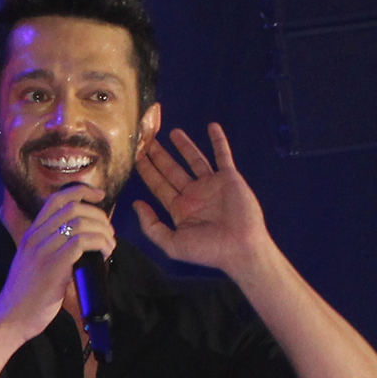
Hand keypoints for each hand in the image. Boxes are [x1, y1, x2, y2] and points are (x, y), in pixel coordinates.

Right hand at [0, 182, 114, 342]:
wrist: (11, 317)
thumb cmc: (26, 295)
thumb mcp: (34, 263)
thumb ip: (51, 249)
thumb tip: (81, 244)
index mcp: (31, 233)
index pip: (56, 199)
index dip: (81, 191)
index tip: (99, 196)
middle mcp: (35, 237)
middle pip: (73, 207)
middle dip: (98, 215)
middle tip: (109, 231)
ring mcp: (43, 250)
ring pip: (79, 223)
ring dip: (102, 231)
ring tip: (110, 245)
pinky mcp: (53, 266)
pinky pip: (81, 242)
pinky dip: (99, 244)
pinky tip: (105, 253)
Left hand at [132, 123, 272, 277]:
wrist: (240, 248)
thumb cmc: (207, 250)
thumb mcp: (172, 244)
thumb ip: (151, 225)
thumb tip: (136, 205)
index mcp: (180, 209)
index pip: (159, 185)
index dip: (147, 170)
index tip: (136, 155)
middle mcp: (194, 194)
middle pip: (172, 170)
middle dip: (159, 156)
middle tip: (146, 140)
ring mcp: (211, 185)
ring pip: (194, 159)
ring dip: (184, 146)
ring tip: (172, 132)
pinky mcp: (229, 178)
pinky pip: (222, 155)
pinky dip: (218, 141)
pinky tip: (212, 127)